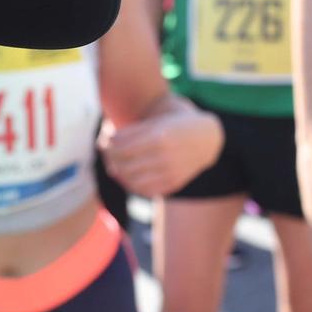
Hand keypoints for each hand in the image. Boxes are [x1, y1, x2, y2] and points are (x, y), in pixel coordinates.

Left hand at [99, 108, 224, 197]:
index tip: (104, 141)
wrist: (207, 139)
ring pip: (132, 180)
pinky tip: (129, 175)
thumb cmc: (176, 125)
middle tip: (107, 154)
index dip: (108, 145)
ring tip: (116, 165)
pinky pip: (145, 190)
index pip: (121, 147)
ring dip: (119, 173)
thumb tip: (106, 147)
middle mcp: (165, 156)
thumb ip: (131, 133)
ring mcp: (171, 172)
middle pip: (124, 164)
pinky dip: (132, 184)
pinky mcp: (174, 184)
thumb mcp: (156, 121)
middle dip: (111, 159)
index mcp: (159, 136)